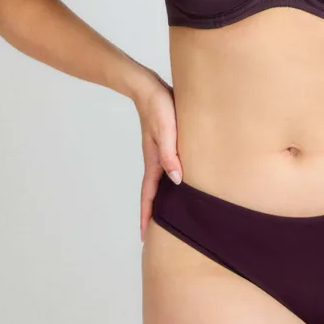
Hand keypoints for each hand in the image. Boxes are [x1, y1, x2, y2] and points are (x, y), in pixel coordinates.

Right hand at [133, 74, 182, 242]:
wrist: (147, 87)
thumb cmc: (158, 107)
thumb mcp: (166, 130)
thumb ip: (170, 155)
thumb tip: (177, 181)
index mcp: (154, 161)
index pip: (149, 195)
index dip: (147, 215)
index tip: (144, 236)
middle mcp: (156, 160)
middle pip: (154, 193)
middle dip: (153, 213)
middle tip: (156, 233)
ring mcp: (160, 152)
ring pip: (161, 181)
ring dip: (162, 198)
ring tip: (170, 212)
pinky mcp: (166, 142)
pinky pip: (168, 167)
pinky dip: (170, 180)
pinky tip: (180, 179)